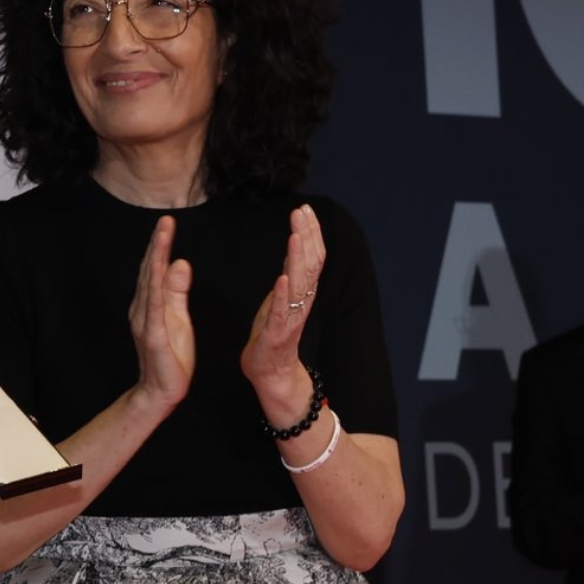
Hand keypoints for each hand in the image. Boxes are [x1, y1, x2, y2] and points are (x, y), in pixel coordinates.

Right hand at [126, 215, 195, 416]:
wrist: (160, 392)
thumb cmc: (171, 356)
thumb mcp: (179, 317)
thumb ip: (177, 291)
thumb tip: (181, 262)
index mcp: (149, 304)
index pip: (154, 270)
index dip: (160, 245)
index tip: (167, 223)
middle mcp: (142, 309)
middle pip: (150, 271)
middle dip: (157, 244)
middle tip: (165, 220)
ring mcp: (145, 322)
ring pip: (150, 284)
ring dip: (156, 258)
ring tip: (163, 236)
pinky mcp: (154, 337)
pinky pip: (155, 308)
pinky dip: (158, 287)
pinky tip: (161, 271)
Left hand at [240, 204, 325, 428]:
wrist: (271, 374)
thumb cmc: (272, 335)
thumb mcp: (280, 297)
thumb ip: (290, 273)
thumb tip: (295, 245)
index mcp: (301, 292)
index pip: (312, 256)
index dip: (310, 232)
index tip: (305, 209)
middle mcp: (300, 302)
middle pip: (311, 265)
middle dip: (307, 236)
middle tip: (302, 211)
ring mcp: (291, 318)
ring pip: (299, 285)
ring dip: (298, 259)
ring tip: (295, 236)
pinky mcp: (277, 335)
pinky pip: (282, 313)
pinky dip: (283, 295)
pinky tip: (282, 278)